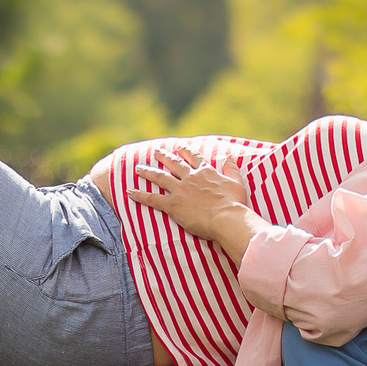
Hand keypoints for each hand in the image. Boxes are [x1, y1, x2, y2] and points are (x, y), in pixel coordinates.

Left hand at [125, 146, 259, 258]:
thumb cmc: (235, 203)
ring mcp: (180, 190)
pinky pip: (152, 199)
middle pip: (174, 164)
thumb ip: (232, 168)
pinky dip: (140, 195)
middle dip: (164, 157)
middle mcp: (190, 178)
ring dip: (148, 172)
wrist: (226, 217)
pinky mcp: (173, 204)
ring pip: (160, 178)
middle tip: (156, 152)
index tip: (180, 148)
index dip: (186, 152)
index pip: (194, 158)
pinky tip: (129, 192)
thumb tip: (229, 156)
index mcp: (206, 172)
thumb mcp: (237, 182)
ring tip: (138, 168)